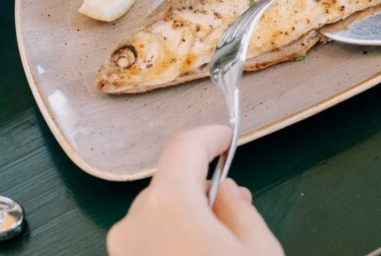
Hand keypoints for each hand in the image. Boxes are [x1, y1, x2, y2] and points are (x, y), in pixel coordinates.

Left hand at [107, 126, 283, 255]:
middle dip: (201, 187)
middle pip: (170, 185)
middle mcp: (133, 224)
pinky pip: (146, 241)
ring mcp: (122, 251)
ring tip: (218, 241)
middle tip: (236, 205)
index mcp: (168, 206)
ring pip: (157, 215)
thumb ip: (240, 210)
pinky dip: (170, 239)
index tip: (227, 138)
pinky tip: (197, 253)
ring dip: (186, 216)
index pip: (183, 147)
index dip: (209, 136)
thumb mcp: (258, 249)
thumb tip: (226, 194)